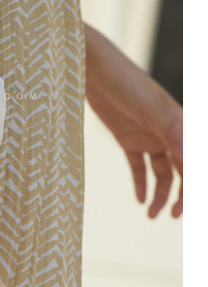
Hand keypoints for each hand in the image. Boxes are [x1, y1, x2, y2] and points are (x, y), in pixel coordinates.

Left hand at [84, 23, 182, 218]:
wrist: (93, 70)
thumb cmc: (126, 83)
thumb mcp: (151, 108)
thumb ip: (173, 132)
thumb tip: (190, 160)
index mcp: (180, 123)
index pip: (192, 162)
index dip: (192, 186)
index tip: (186, 209)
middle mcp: (168, 131)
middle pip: (181, 169)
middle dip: (180, 194)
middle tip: (171, 215)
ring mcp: (148, 135)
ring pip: (160, 172)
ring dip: (158, 194)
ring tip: (150, 215)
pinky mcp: (128, 138)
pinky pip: (139, 166)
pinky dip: (140, 184)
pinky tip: (138, 200)